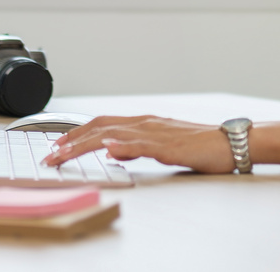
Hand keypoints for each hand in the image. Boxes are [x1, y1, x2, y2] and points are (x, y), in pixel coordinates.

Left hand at [40, 115, 236, 173]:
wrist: (229, 142)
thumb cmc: (199, 145)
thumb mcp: (161, 147)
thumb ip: (138, 147)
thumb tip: (115, 152)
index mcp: (143, 123)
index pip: (102, 124)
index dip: (77, 134)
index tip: (57, 146)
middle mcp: (145, 123)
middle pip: (100, 126)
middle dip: (72, 140)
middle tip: (50, 155)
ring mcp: (156, 133)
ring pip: (114, 134)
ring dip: (86, 144)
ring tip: (65, 154)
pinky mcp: (169, 145)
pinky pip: (143, 144)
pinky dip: (124, 146)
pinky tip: (110, 150)